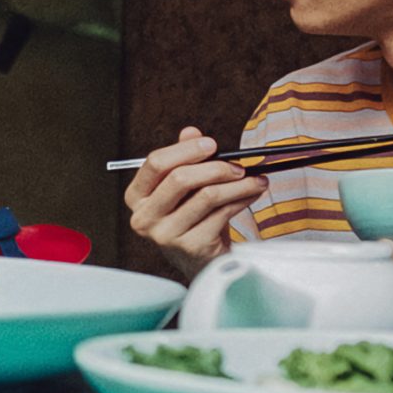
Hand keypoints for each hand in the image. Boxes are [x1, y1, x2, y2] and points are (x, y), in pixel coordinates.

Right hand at [124, 126, 267, 278]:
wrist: (199, 261)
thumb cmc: (190, 219)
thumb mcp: (183, 189)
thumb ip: (183, 159)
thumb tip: (190, 132)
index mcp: (136, 197)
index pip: (155, 164)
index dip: (185, 150)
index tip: (211, 144)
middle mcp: (145, 217)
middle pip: (180, 178)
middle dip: (216, 167)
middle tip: (239, 166)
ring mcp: (166, 234)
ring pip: (207, 195)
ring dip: (238, 184)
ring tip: (255, 179)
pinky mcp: (191, 246)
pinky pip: (222, 213)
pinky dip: (242, 200)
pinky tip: (252, 194)